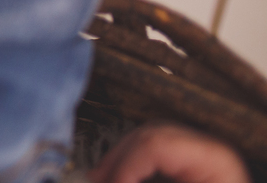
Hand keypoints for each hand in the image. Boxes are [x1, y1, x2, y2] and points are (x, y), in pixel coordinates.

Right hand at [89, 123, 248, 182]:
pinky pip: (155, 159)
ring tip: (102, 181)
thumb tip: (104, 181)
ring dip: (120, 163)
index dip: (125, 165)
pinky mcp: (192, 171)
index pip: (156, 144)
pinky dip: (133, 169)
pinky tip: (119, 180)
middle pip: (148, 137)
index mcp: (214, 160)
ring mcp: (200, 158)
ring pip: (147, 143)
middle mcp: (208, 150)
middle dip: (116, 161)